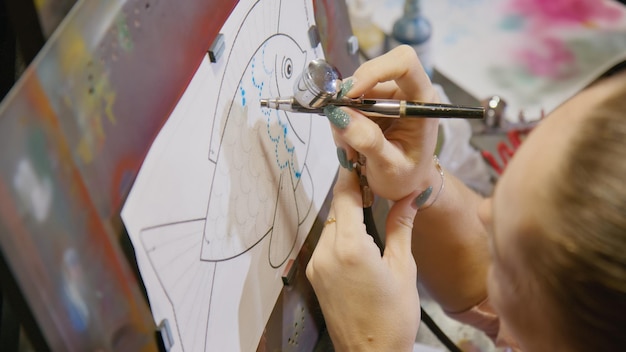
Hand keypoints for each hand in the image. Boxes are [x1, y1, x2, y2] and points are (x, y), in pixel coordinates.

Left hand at [306, 168, 419, 350]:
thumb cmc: (393, 318)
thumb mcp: (403, 268)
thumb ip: (401, 227)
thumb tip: (410, 197)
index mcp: (350, 247)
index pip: (345, 196)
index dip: (351, 174)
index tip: (356, 156)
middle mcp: (326, 253)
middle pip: (336, 208)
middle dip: (352, 193)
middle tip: (370, 181)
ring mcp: (317, 265)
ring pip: (330, 224)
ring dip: (346, 214)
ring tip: (368, 208)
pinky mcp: (315, 275)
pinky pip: (326, 243)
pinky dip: (340, 233)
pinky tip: (359, 237)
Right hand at [329, 45, 440, 200]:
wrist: (408, 186)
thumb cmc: (408, 179)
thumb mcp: (389, 167)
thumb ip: (368, 141)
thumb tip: (340, 115)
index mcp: (422, 102)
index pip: (404, 63)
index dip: (375, 71)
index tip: (350, 95)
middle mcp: (408, 92)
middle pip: (373, 70)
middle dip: (351, 95)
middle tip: (340, 124)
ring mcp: (389, 97)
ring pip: (356, 88)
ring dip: (344, 114)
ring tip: (349, 148)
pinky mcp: (374, 104)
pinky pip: (349, 102)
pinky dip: (342, 120)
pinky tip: (349, 143)